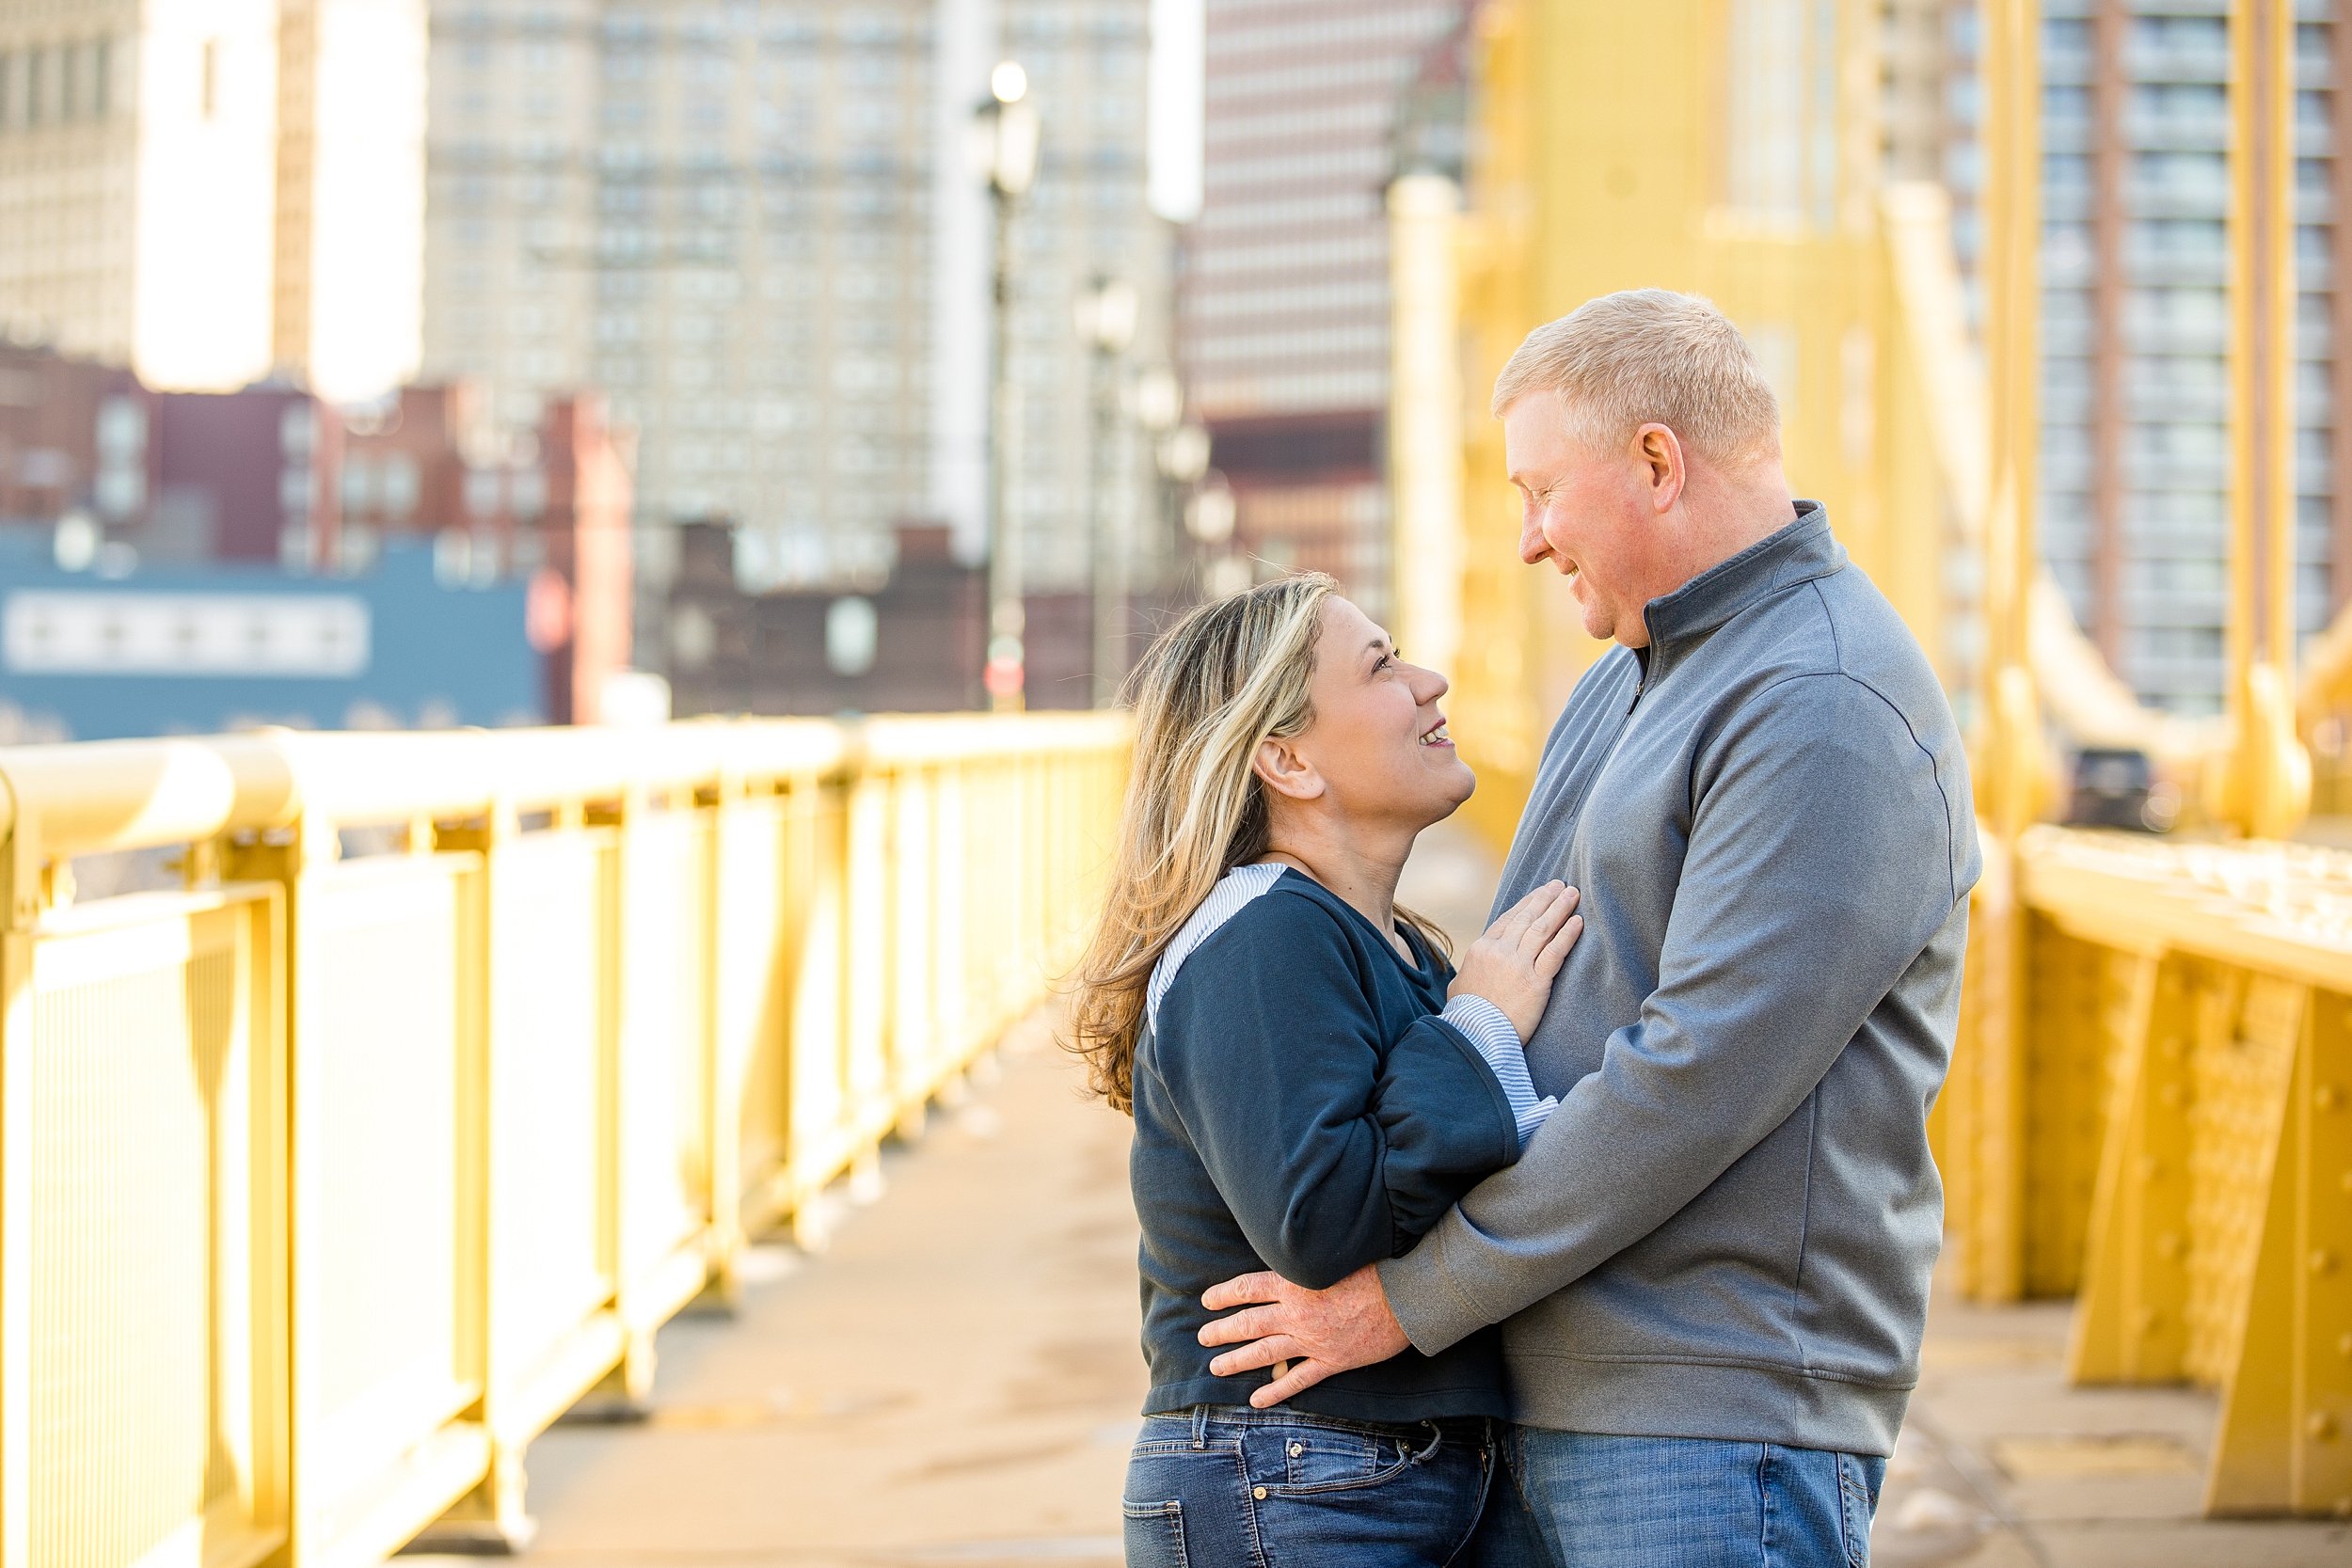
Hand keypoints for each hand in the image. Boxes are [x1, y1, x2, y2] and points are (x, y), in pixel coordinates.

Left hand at [1196, 1264, 1410, 1407]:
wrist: (1405, 1296)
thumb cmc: (1374, 1267)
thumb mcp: (1332, 1255)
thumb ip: (1305, 1262)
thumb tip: (1284, 1261)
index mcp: (1295, 1283)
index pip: (1247, 1288)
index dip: (1223, 1295)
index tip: (1207, 1300)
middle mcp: (1296, 1314)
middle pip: (1248, 1323)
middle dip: (1221, 1331)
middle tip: (1203, 1337)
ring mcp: (1312, 1341)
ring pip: (1264, 1353)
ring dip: (1237, 1361)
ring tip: (1217, 1367)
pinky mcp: (1331, 1362)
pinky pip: (1296, 1380)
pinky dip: (1275, 1391)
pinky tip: (1257, 1400)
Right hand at [1447, 880, 1582, 1040]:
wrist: (1475, 1036)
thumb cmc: (1465, 1016)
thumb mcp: (1458, 987)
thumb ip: (1468, 973)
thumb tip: (1469, 973)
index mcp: (1481, 948)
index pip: (1508, 919)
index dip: (1527, 904)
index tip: (1540, 893)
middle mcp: (1500, 951)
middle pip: (1527, 918)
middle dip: (1546, 898)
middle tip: (1561, 885)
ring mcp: (1518, 965)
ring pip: (1543, 929)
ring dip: (1560, 908)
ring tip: (1573, 894)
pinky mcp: (1536, 982)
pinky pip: (1555, 952)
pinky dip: (1568, 935)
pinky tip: (1578, 922)